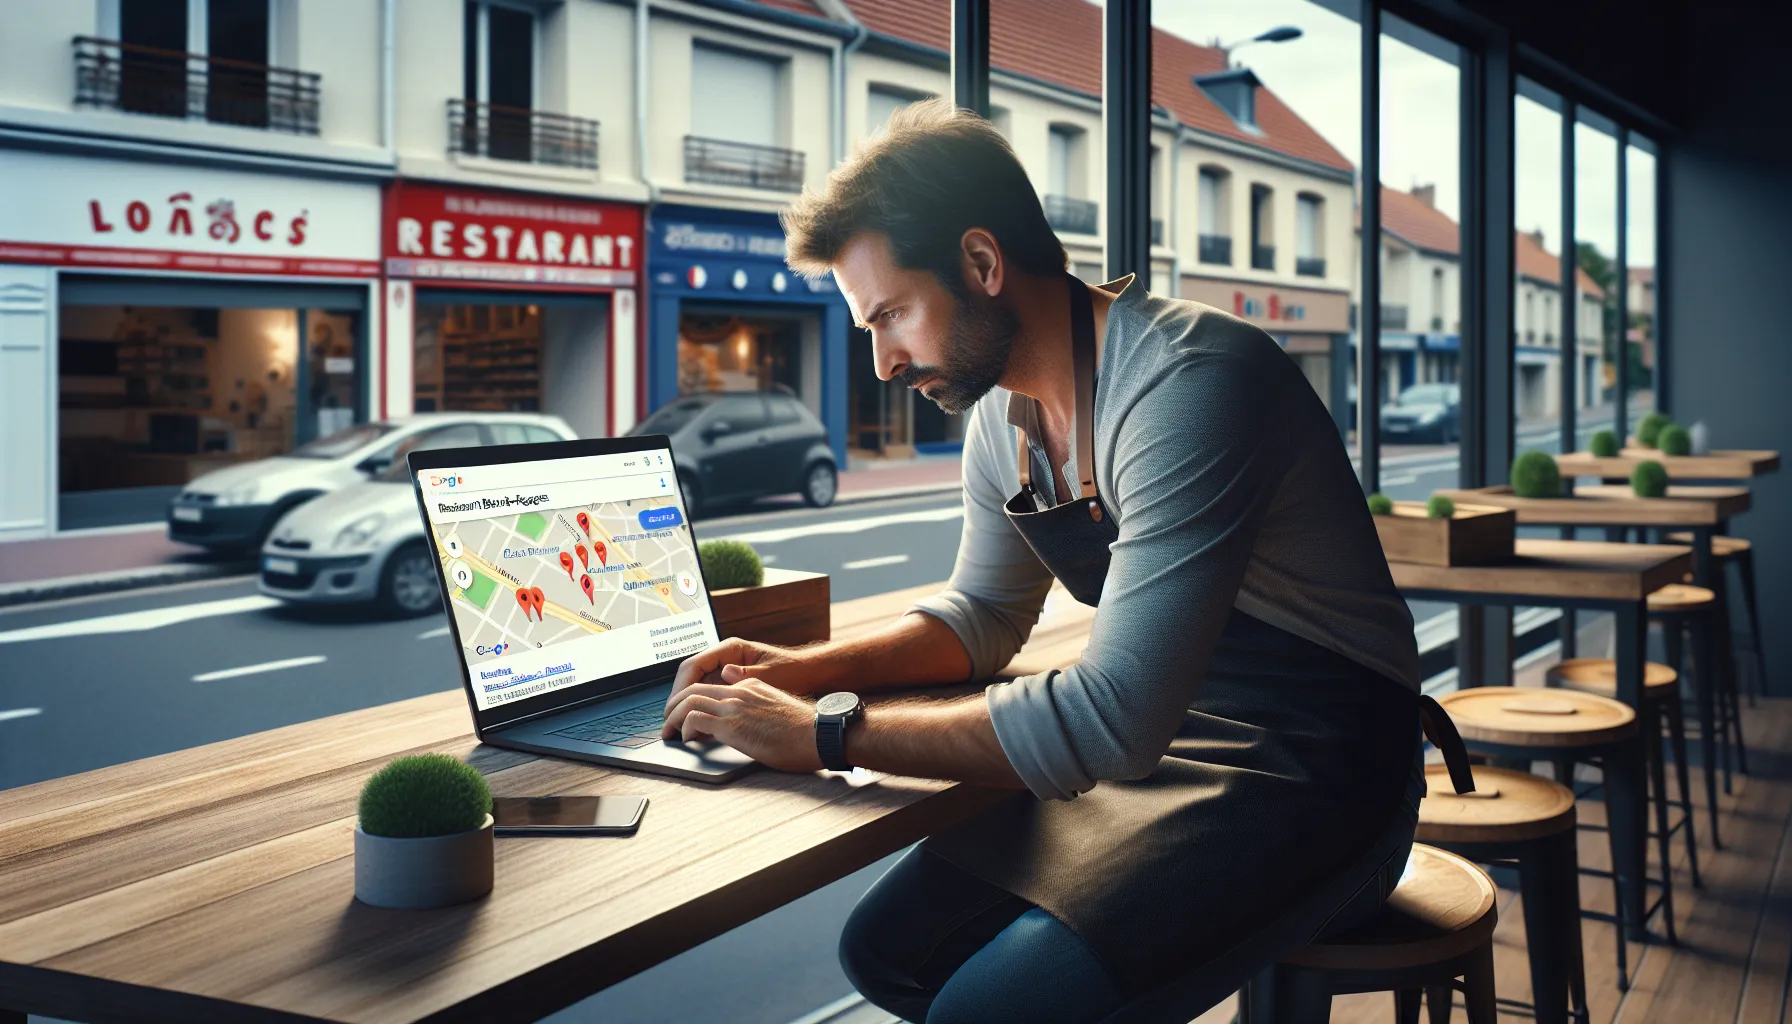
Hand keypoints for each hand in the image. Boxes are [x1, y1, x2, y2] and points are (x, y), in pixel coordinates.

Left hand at [660, 678, 823, 772]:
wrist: (820, 734)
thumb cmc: (806, 730)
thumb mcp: (778, 709)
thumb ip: (757, 705)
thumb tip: (743, 716)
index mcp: (751, 686)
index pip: (711, 685)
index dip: (693, 699)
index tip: (686, 715)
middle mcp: (740, 690)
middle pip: (693, 688)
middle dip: (675, 705)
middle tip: (669, 723)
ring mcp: (735, 706)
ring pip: (688, 701)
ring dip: (673, 717)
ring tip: (670, 732)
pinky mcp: (732, 725)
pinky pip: (694, 720)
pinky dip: (685, 729)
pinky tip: (688, 741)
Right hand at [666, 637, 820, 721]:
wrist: (810, 673)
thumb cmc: (793, 671)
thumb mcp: (772, 674)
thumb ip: (748, 675)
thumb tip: (725, 674)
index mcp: (731, 650)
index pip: (693, 665)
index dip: (680, 687)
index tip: (673, 707)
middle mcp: (725, 658)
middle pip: (690, 676)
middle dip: (677, 698)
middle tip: (668, 721)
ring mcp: (726, 670)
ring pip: (696, 687)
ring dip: (686, 705)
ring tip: (676, 726)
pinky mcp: (731, 684)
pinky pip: (709, 694)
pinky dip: (700, 708)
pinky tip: (695, 724)